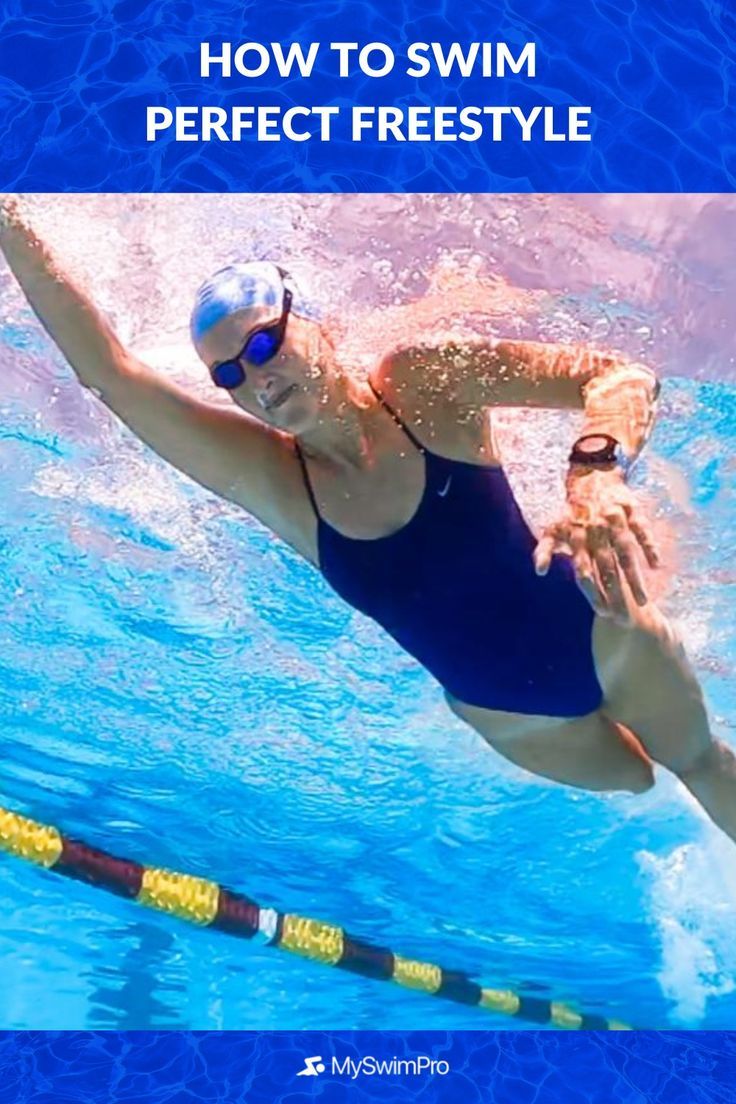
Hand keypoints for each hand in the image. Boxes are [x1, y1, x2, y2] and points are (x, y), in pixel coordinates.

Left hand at [533, 469, 659, 619]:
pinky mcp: (632, 511)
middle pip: (607, 569)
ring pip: (626, 554)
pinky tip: (658, 567)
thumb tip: (539, 572)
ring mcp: (615, 523)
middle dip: (616, 594)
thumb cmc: (571, 510)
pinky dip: (650, 548)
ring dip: (635, 579)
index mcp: (577, 539)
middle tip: (625, 618)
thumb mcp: (552, 528)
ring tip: (644, 602)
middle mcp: (596, 533)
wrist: (590, 475)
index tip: (603, 614)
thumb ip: (545, 550)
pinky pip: (642, 531)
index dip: (593, 593)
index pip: (584, 573)